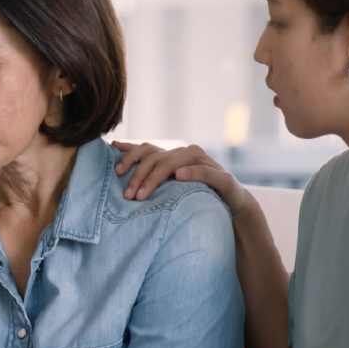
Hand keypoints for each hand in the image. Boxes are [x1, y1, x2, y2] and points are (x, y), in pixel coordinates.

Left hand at [111, 141, 255, 216]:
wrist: (233, 203)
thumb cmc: (195, 192)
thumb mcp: (170, 182)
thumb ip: (149, 168)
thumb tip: (115, 145)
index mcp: (174, 154)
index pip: (147, 149)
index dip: (129, 157)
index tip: (116, 171)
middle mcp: (188, 153)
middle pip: (156, 159)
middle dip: (139, 177)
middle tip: (128, 195)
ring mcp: (205, 162)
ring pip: (175, 164)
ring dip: (156, 178)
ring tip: (142, 194)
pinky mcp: (221, 176)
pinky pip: (205, 171)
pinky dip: (192, 172)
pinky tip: (179, 177)